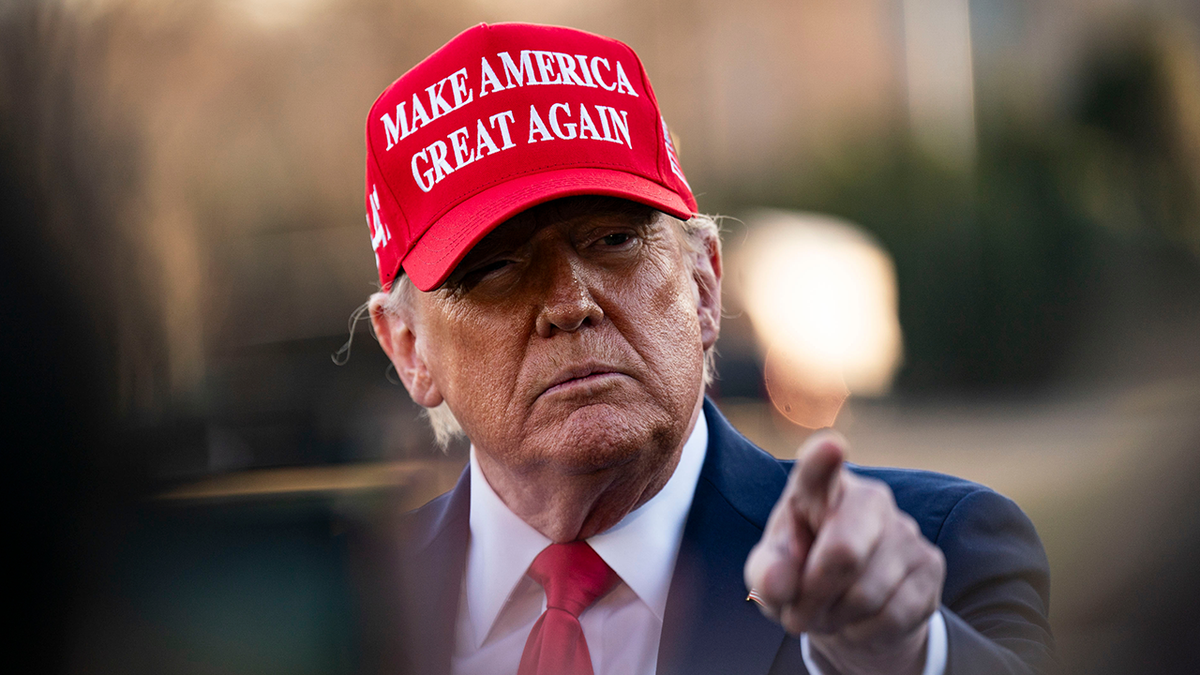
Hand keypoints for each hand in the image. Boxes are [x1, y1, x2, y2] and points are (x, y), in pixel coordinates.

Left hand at [744, 432, 945, 674]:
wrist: (849, 608)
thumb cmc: (799, 576)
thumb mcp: (771, 574)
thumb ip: (766, 574)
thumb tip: (779, 583)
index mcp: (818, 488)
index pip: (818, 470)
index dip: (823, 460)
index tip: (830, 446)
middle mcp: (868, 498)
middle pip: (844, 553)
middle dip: (814, 596)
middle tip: (797, 615)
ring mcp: (905, 529)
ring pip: (866, 593)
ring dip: (836, 618)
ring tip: (828, 614)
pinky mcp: (931, 563)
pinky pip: (893, 615)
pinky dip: (864, 631)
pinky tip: (858, 620)